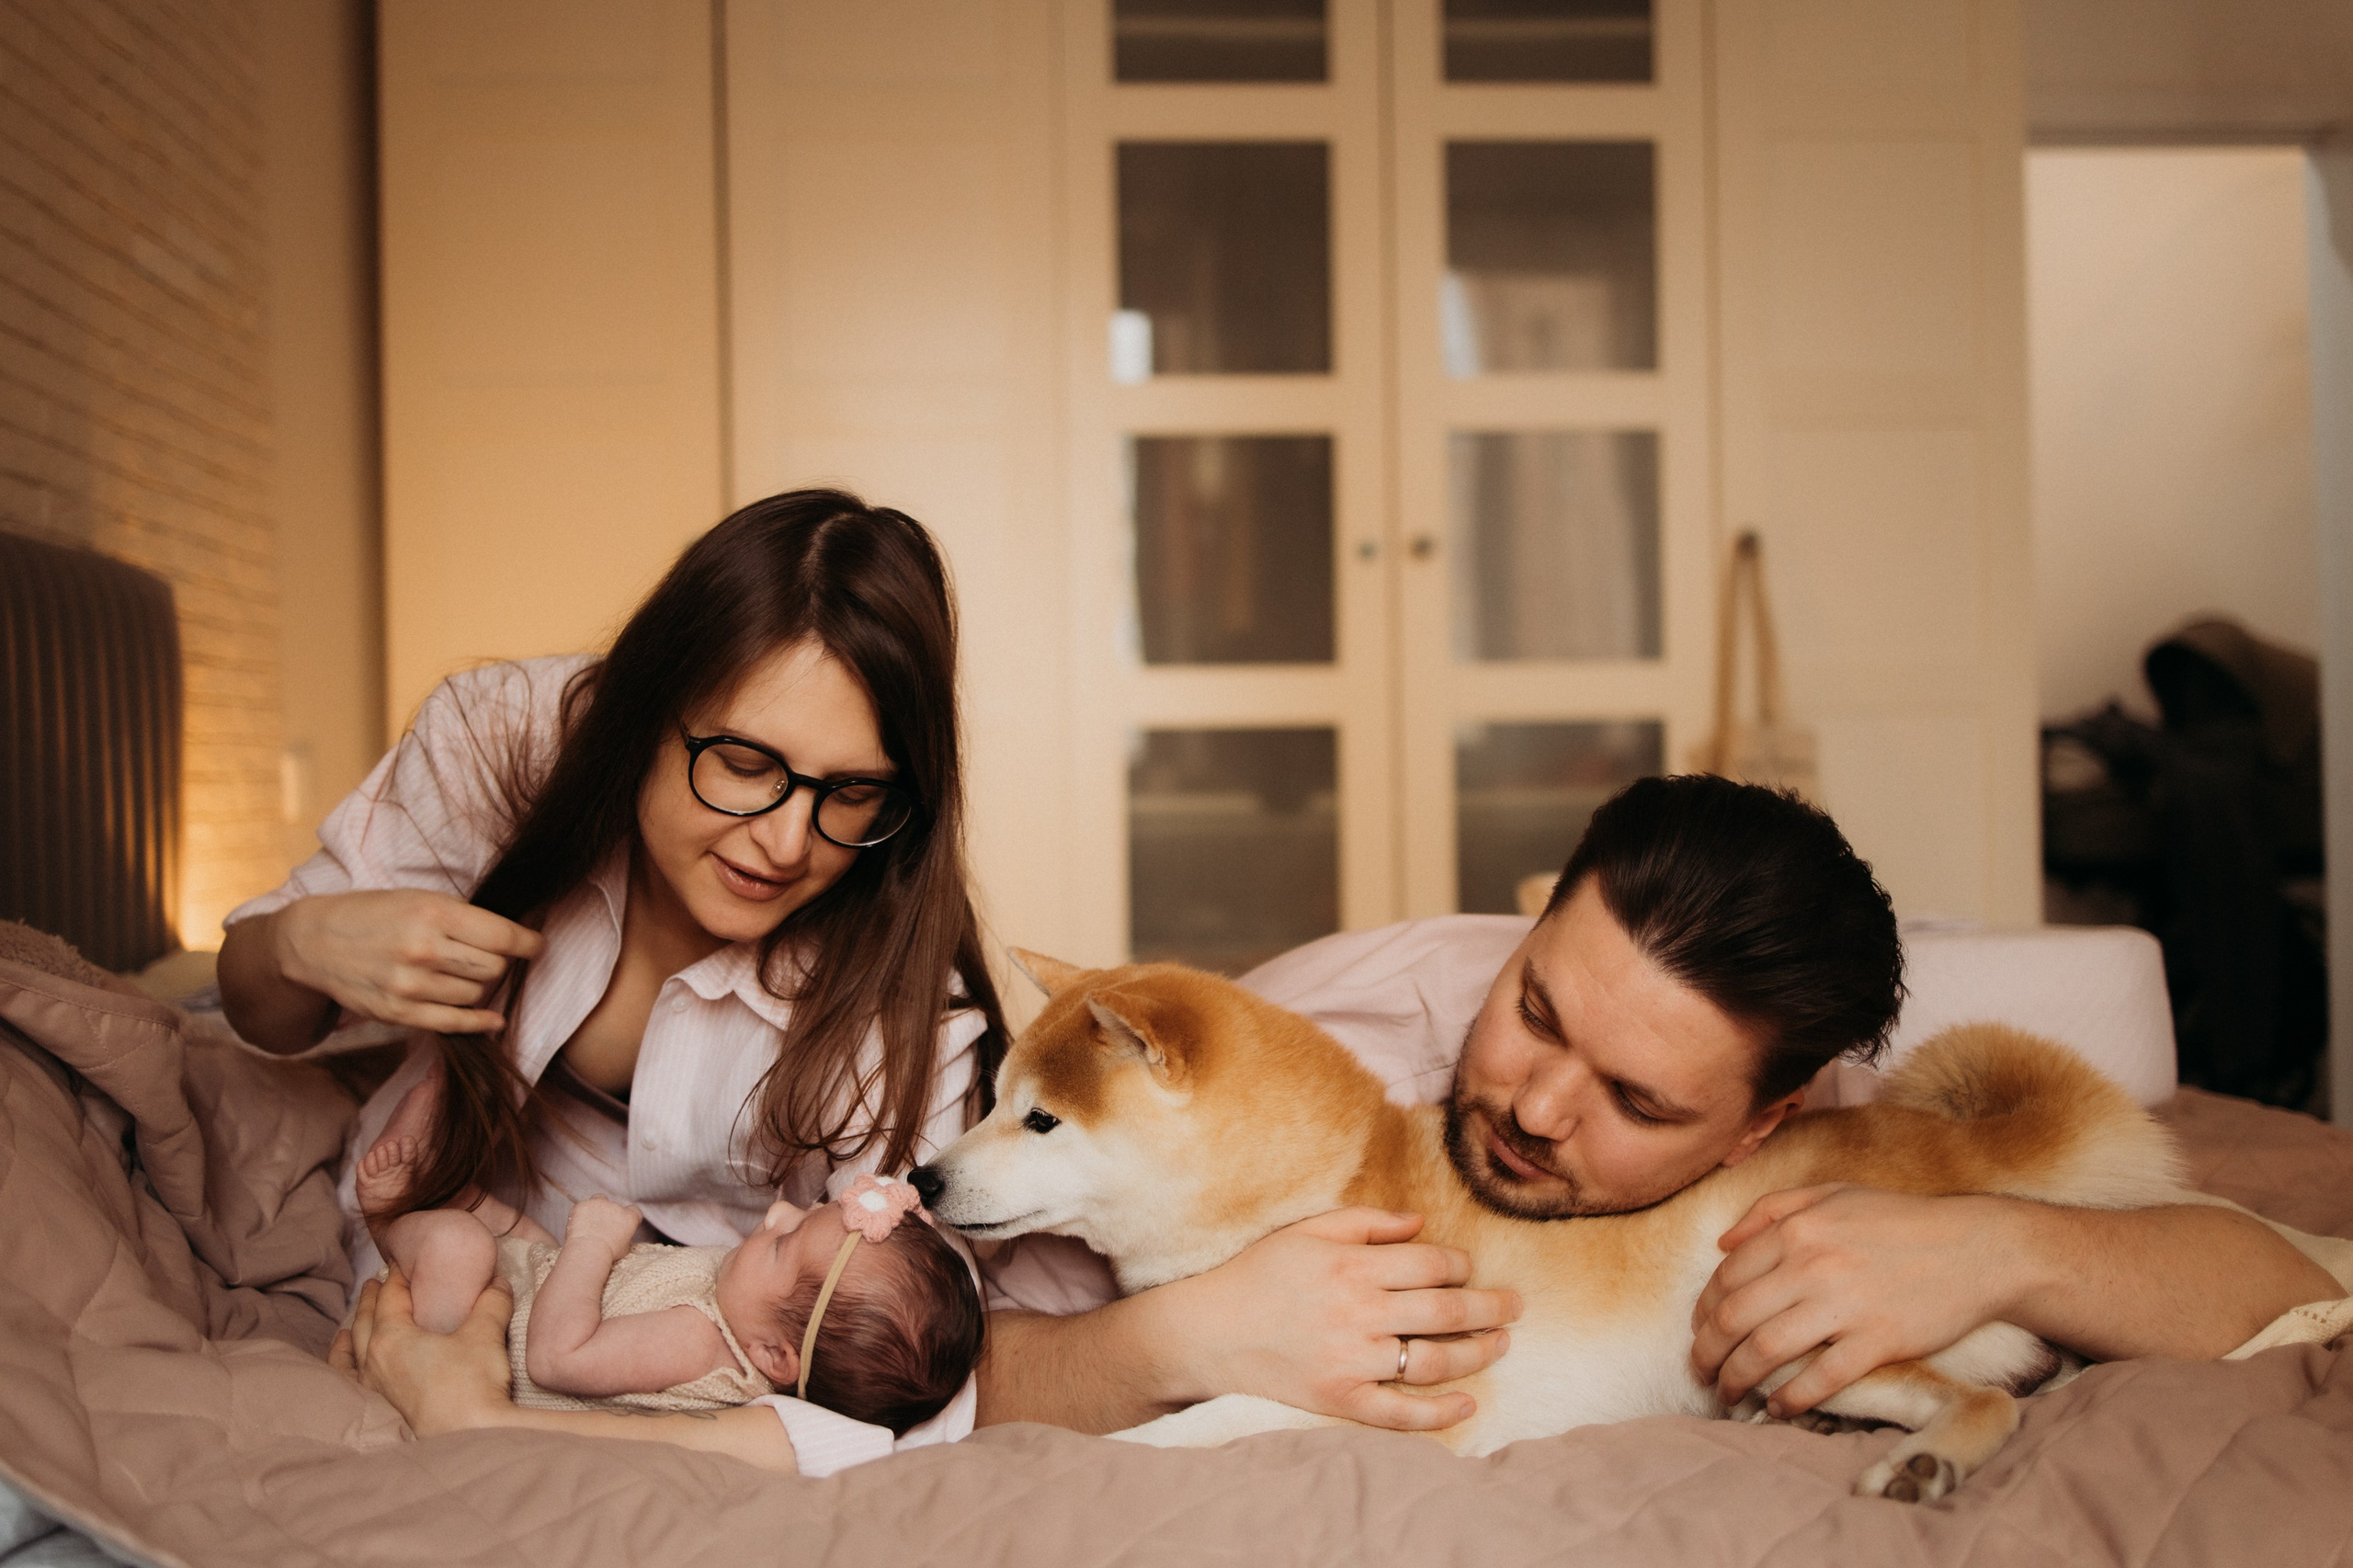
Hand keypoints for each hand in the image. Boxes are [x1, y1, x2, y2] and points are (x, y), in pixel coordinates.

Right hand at [273, 889, 544, 1033]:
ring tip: (466, 974)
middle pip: (493, 968)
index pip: (502, 937)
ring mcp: (409, 985)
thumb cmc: (374, 914)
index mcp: (433, 914)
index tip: (537, 946)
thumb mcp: (419, 900)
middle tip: (488, 956)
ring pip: (476, 995)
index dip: (528, 943)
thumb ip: (462, 918)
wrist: (314, 941)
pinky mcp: (397, 1012)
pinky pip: (453, 1023)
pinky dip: (479, 1022)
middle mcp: (423, 950)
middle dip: (499, 963)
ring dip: (481, 987)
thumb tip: (514, 938)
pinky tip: (492, 1019)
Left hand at [332, 1269, 515, 1436]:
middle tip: (377, 1282)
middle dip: (372, 1299)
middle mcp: (374, 1361)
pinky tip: (348, 1367)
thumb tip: (496, 1283)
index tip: (403, 1262)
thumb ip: (490, 1304)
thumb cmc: (472, 1385)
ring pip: (353, 1352)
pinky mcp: (380, 1411)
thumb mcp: (485, 1335)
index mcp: (392, 1337)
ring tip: (352, 1323)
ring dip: (354, 1332)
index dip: (398, 1277)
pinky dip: (345, 1368)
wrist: (469, 1437)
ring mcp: (373, 1389)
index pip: (391, 1297)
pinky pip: (350, 1382)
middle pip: (366, 1321)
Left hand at [562, 1196, 643, 1258]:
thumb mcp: (624, 1249)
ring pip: (598, 1199)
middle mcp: (616, 1207)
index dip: (627, 1216)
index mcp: (629, 1217)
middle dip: (609, 1214)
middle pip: (614, 1206)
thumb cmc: (607, 1254)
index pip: (633, 1210)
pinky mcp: (582, 1205)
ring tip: (588, 1223)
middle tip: (601, 1228)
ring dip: (595, 1207)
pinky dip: (579, 1213)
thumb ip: (624, 1238)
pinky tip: (576, 1225)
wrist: (588, 1251)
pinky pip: (582, 1206)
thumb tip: (621, 1238)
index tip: (622, 1223)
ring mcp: (598, 1204)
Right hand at [1157, 1208, 1521, 1431]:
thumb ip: (1367, 1222)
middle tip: (1516, 1306)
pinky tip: (1468, 1404)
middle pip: (1445, 1310)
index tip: (1469, 1268)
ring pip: (1433, 1360)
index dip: (1461, 1265)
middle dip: (1490, 1307)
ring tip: (1500, 1344)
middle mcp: (1359, 1313)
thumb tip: (1422, 1224)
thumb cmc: (1260, 1273)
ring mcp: (1352, 1360)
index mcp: (1354, 1266)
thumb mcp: (1309, 1231)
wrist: (1209, 1330)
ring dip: (1476, 1352)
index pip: (1431, 1264)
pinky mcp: (1340, 1399)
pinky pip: (1399, 1413)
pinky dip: (1438, 1412)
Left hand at [1689, 1185, 2019, 1414]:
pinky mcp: (1878, 1341)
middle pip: (1733, 1318)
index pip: (1726, 1277)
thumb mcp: (1832, 1195)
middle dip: (1706, 1352)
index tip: (1699, 1331)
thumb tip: (1722, 1243)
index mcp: (1797, 1229)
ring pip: (1765, 1351)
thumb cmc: (1901, 1220)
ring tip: (1727, 1394)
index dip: (1703, 1310)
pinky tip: (1777, 1408)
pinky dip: (1789, 1399)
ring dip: (1736, 1379)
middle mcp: (1812, 1266)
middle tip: (1700, 1371)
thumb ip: (1771, 1211)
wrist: (1976, 1248)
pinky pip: (1819, 1379)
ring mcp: (1844, 1305)